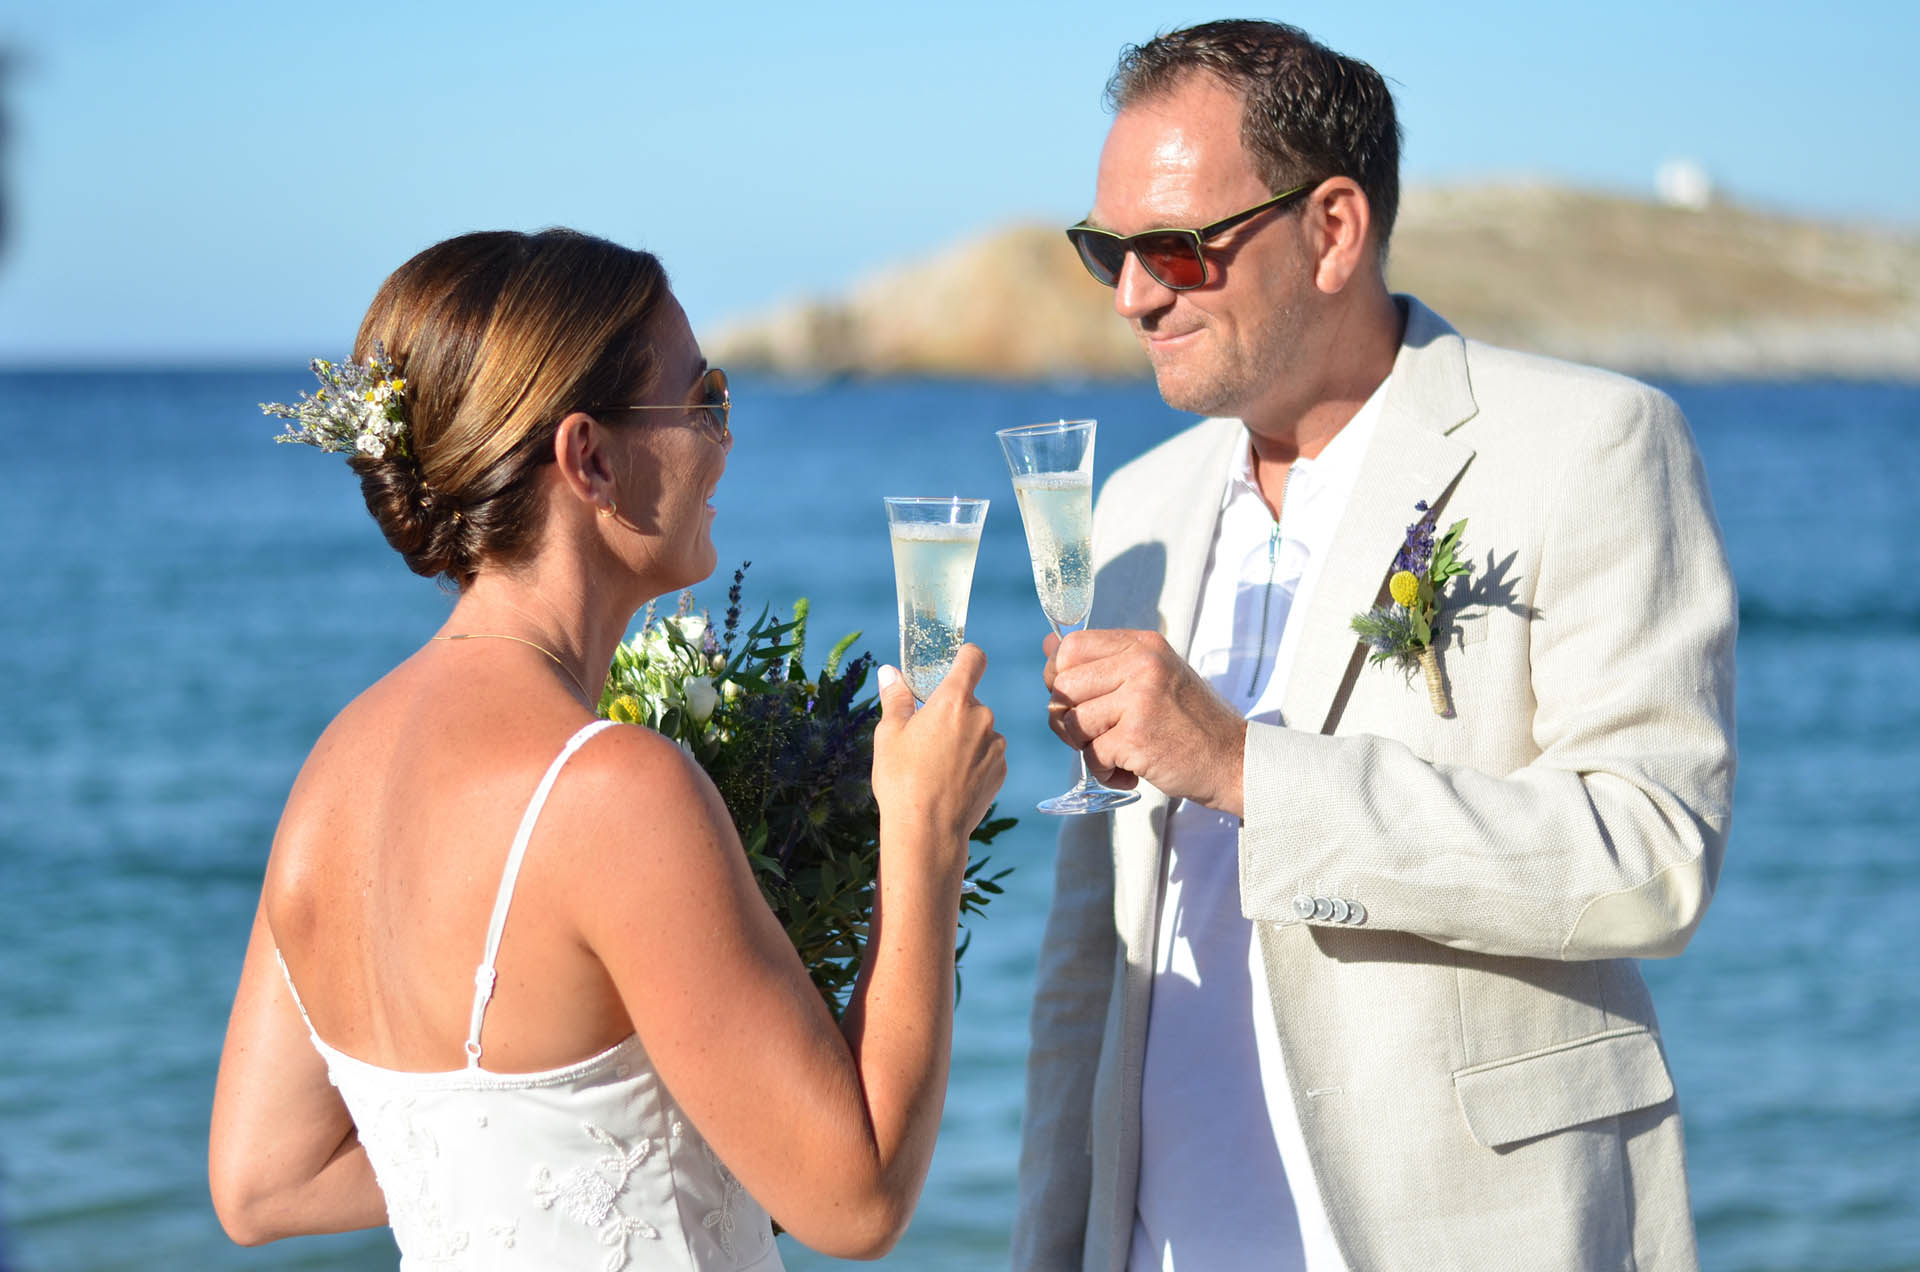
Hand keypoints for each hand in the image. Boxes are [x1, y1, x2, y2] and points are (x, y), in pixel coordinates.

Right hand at [871, 647, 1006, 868]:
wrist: (928, 831)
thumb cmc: (902, 780)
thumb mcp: (889, 735)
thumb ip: (895, 698)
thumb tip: (890, 672)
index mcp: (953, 701)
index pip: (973, 659)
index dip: (965, 657)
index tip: (954, 664)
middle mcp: (982, 717)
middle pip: (969, 701)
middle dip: (951, 711)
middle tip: (925, 736)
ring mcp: (996, 745)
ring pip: (979, 730)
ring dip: (963, 738)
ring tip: (937, 765)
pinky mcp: (1001, 770)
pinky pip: (987, 754)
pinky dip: (973, 761)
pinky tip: (951, 781)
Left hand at [1043, 629, 1246, 815]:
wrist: (1235, 761)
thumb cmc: (1189, 724)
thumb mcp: (1152, 678)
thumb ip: (1103, 663)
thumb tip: (1047, 645)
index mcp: (1143, 645)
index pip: (1071, 646)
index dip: (1060, 677)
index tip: (1077, 701)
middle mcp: (1141, 664)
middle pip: (1063, 685)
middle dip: (1066, 719)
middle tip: (1094, 736)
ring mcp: (1140, 698)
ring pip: (1072, 721)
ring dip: (1085, 748)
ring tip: (1115, 755)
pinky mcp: (1137, 736)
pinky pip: (1091, 755)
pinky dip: (1104, 773)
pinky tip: (1129, 774)